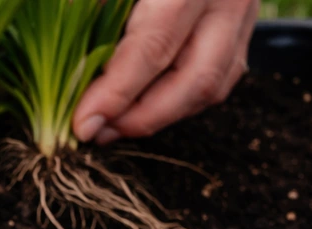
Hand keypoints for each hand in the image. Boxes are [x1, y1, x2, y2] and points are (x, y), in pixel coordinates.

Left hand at [73, 0, 258, 143]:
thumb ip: (88, 12)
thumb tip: (65, 72)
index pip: (154, 45)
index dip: (116, 92)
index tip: (83, 122)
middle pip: (196, 78)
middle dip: (142, 118)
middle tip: (96, 132)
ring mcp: (245, 6)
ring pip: (214, 83)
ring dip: (161, 115)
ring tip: (112, 125)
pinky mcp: (246, 18)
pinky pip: (222, 73)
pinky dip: (180, 98)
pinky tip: (140, 104)